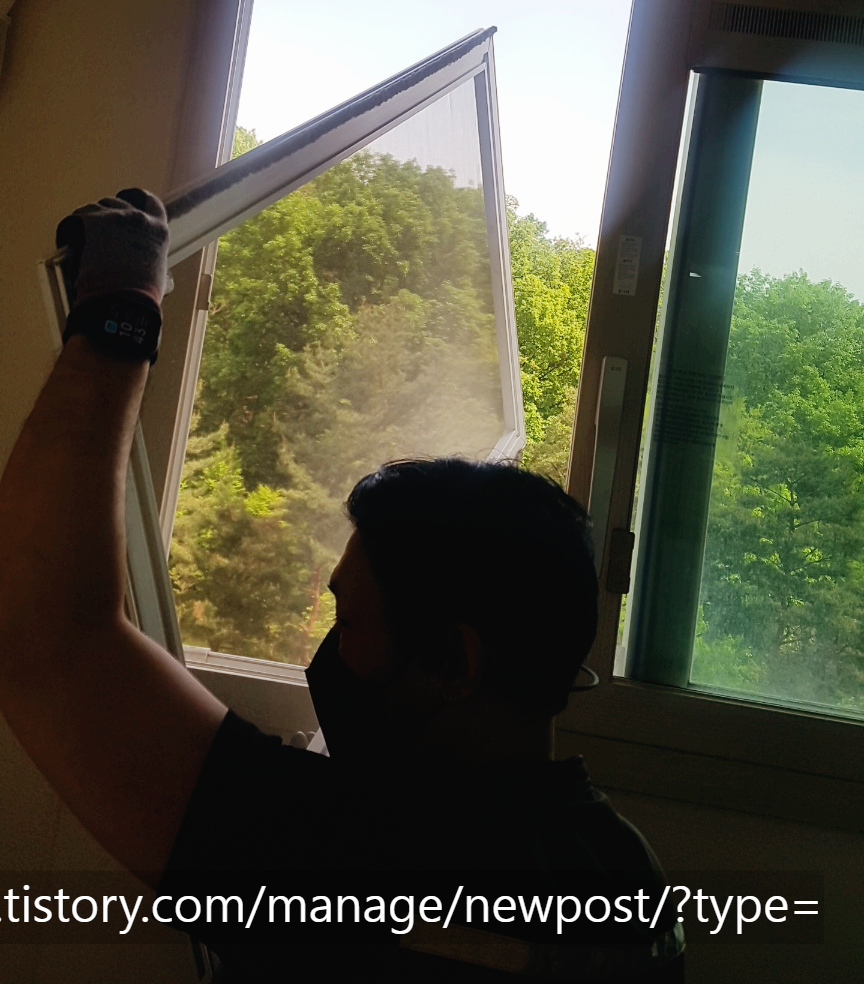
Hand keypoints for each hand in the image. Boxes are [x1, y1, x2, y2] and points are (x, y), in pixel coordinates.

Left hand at [56, 189, 168, 309]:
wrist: (122, 297)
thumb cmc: (141, 293)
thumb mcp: (158, 273)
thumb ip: (152, 260)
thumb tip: (150, 267)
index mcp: (158, 230)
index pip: (150, 202)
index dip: (138, 198)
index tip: (128, 200)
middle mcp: (138, 217)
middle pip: (118, 203)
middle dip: (109, 212)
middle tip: (101, 229)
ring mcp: (114, 217)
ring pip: (96, 207)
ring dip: (91, 219)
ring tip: (84, 237)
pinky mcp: (92, 221)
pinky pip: (77, 216)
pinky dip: (72, 226)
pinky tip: (69, 238)